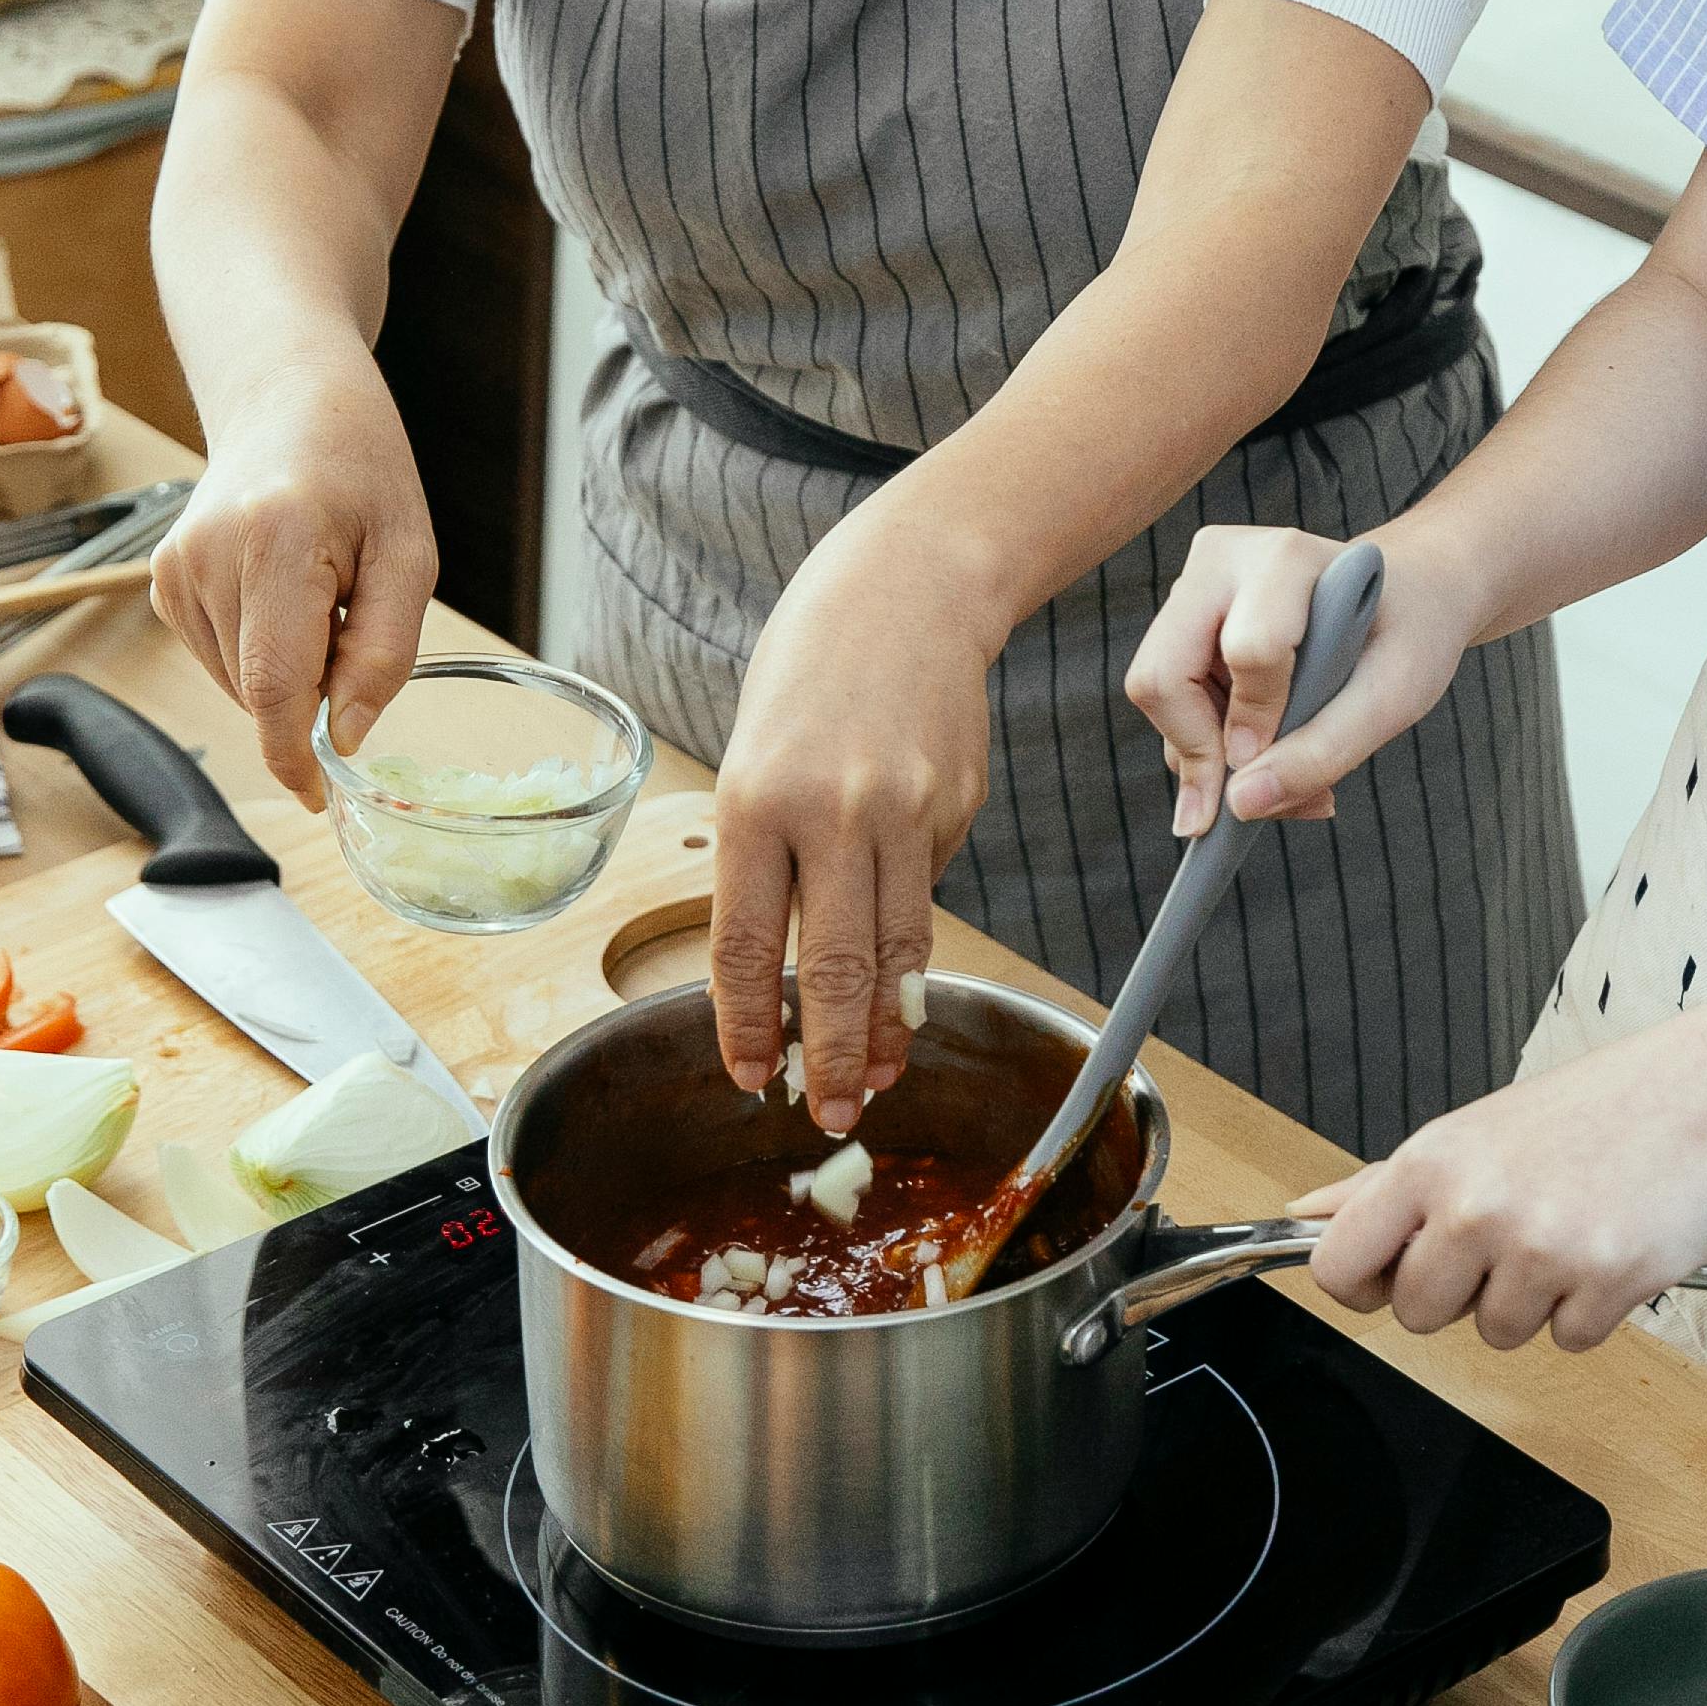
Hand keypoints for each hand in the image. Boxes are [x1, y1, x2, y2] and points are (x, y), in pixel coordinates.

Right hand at [150, 351, 437, 804]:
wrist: (287, 399)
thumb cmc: (360, 469)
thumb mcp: (409, 554)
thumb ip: (383, 652)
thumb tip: (340, 738)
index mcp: (274, 541)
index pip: (274, 685)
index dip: (294, 757)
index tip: (320, 797)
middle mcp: (206, 557)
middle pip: (259, 690)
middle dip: (312, 692)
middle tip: (351, 618)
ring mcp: (173, 570)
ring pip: (238, 682)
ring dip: (288, 668)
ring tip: (316, 590)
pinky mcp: (161, 581)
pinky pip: (220, 657)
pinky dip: (259, 648)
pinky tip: (279, 591)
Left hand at [711, 516, 996, 1126]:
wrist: (906, 590)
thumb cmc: (810, 673)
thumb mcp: (753, 758)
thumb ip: (768, 859)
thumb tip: (788, 970)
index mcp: (757, 802)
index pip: (747, 947)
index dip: (749, 1026)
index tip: (751, 1077)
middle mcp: (833, 812)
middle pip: (833, 970)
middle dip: (830, 1057)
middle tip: (830, 1115)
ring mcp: (907, 812)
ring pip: (898, 952)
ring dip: (887, 1029)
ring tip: (878, 1078)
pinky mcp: (958, 808)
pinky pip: (929, 893)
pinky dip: (914, 948)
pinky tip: (904, 979)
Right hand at [1124, 517, 1474, 832]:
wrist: (1409, 593)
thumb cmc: (1410, 634)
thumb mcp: (1394, 698)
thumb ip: (1324, 750)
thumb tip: (1241, 804)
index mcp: (1285, 559)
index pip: (1249, 652)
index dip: (1259, 721)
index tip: (1277, 765)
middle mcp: (1220, 561)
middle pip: (1161, 677)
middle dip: (1201, 753)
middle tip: (1249, 803)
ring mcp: (1193, 588)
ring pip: (1160, 699)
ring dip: (1213, 759)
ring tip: (1290, 778)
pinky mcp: (1184, 621)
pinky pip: (1171, 703)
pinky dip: (1213, 746)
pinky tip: (1271, 753)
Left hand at [1295, 1013, 1706, 1352]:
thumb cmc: (1600, 1109)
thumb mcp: (1479, 1130)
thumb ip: (1386, 1186)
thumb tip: (1304, 1216)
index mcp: (1431, 1162)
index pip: (1337, 1265)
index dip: (1363, 1284)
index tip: (1394, 1275)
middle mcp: (1475, 1205)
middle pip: (1415, 1314)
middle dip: (1459, 1294)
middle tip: (1514, 1236)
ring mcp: (1539, 1248)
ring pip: (1494, 1333)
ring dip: (1533, 1301)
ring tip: (1572, 1229)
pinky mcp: (1603, 1283)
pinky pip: (1567, 1341)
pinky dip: (1591, 1310)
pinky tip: (1611, 1247)